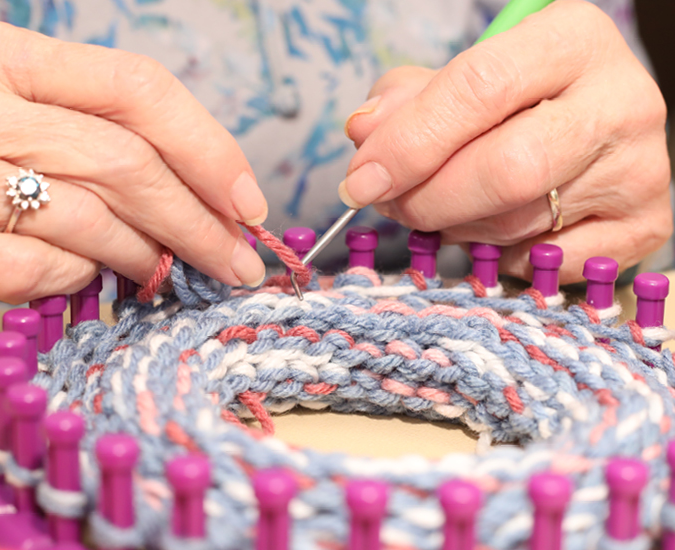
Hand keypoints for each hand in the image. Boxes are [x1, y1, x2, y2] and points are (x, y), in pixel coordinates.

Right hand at [0, 22, 267, 344]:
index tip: (248, 202)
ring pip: (91, 218)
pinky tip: (86, 281)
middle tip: (236, 262)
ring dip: (148, 256)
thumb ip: (109, 141)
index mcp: (2, 58)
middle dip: (198, 220)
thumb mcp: (29, 130)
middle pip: (123, 160)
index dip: (207, 147)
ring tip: (168, 275)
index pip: (134, 88)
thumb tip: (220, 196)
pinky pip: (45, 267)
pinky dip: (83, 280)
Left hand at [341, 0, 670, 283]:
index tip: (361, 181)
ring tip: (436, 212)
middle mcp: (621, 101)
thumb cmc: (513, 99)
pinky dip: (501, 258)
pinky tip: (488, 233)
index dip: (409, 143)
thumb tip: (364, 134)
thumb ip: (405, 102)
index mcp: (572, 40)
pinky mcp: (646, 224)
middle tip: (390, 206)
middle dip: (428, 199)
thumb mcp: (458, 78)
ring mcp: (642, 168)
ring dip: (455, 228)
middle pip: (508, 169)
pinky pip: (548, 263)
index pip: (479, 88)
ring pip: (521, 221)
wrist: (591, 121)